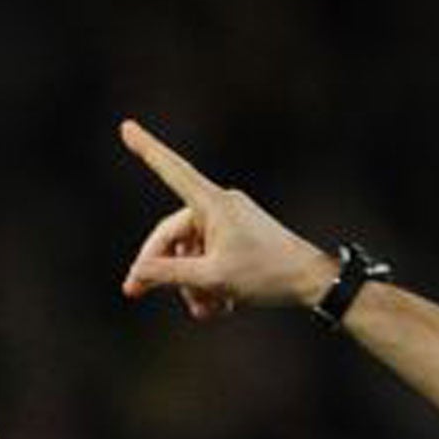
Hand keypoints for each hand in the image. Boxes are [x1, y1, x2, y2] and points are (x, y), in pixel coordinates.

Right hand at [118, 119, 336, 317]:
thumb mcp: (212, 278)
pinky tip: (219, 308)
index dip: (147, 150)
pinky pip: (211, 257)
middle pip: (174, 234)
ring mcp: (231, 221)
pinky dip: (209, 282)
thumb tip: (138, 272)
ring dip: (191, 285)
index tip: (126, 126)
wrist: (312, 282)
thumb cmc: (266, 274)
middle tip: (137, 293)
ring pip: (192, 253)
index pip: (172, 171)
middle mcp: (220, 205)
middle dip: (164, 270)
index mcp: (213, 203)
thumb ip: (170, 274)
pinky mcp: (240, 237)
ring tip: (204, 312)